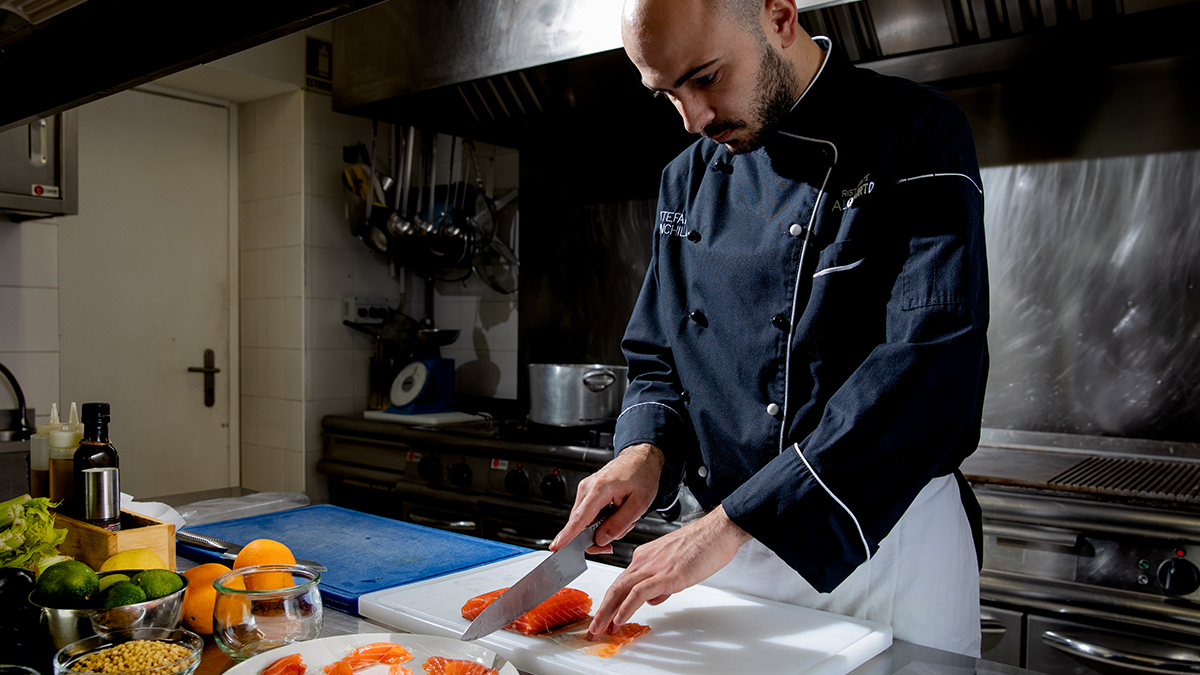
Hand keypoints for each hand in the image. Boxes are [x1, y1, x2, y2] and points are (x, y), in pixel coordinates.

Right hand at [550, 443, 664, 554]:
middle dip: (596, 537)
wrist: (641, 458)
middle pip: (580, 523)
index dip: (568, 534)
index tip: (556, 545)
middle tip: (612, 542)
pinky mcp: (587, 491)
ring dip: (601, 527)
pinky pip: (587, 513)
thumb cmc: (642, 475)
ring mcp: (586, 488)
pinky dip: (599, 520)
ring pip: (584, 520)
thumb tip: (601, 540)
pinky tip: (614, 514)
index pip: (580, 517)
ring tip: (621, 519)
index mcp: (600, 488)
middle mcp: (588, 487)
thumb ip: (619, 525)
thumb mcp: (639, 505)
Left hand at [587, 504, 750, 637]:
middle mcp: (644, 560)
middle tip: (594, 628)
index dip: (611, 602)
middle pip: (615, 587)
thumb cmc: (703, 545)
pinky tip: (620, 619)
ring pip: (621, 590)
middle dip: (602, 611)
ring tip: (600, 629)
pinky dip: (626, 607)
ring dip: (607, 613)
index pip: (622, 582)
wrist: (718, 530)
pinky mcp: (665, 575)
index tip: (605, 617)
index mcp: (645, 556)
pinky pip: (638, 593)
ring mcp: (653, 567)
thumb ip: (662, 582)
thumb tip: (654, 598)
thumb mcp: (677, 566)